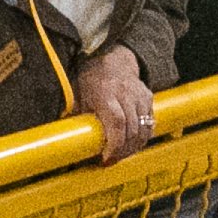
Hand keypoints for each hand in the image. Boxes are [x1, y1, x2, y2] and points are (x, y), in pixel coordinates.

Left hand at [76, 49, 159, 164]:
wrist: (112, 57)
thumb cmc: (92, 78)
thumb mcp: (78, 94)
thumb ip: (77, 116)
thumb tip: (66, 139)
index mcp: (105, 94)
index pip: (116, 123)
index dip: (114, 145)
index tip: (106, 159)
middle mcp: (125, 94)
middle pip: (131, 130)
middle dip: (122, 151)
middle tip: (111, 160)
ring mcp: (139, 96)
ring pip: (143, 129)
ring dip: (133, 147)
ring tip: (121, 154)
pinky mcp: (148, 98)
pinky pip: (150, 123)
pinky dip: (143, 137)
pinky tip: (132, 144)